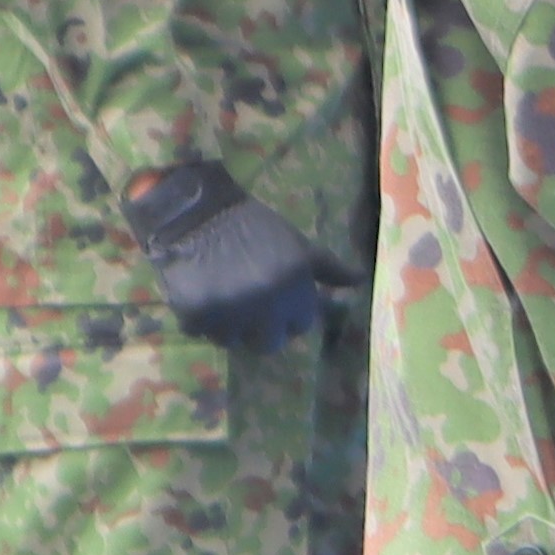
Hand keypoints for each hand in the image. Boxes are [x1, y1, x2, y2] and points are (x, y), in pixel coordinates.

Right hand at [125, 157, 328, 350]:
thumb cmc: (254, 225)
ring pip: (232, 341)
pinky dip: (198, 318)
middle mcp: (265, 305)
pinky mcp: (194, 315)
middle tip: (248, 306)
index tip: (275, 299)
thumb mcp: (299, 244)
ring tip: (221, 293)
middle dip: (260, 329)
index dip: (288, 314)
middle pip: (268, 344)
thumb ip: (330, 269)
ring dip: (227, 325)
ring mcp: (229, 313)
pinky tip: (199, 290)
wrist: (197, 210)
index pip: (300, 325)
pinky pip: (199, 332)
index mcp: (294, 287)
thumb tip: (360, 282)